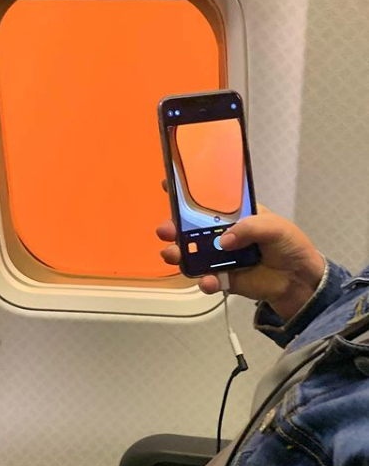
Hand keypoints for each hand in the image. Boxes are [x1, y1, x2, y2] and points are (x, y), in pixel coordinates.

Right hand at [157, 182, 324, 319]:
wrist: (299, 281)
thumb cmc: (289, 246)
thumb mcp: (275, 227)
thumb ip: (250, 228)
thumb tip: (224, 241)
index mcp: (233, 216)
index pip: (207, 201)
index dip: (187, 193)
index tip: (169, 185)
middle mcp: (221, 234)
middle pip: (190, 229)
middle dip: (173, 228)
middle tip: (166, 230)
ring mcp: (219, 257)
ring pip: (190, 254)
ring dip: (177, 253)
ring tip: (172, 254)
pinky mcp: (222, 278)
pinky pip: (206, 279)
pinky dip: (204, 281)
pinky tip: (208, 280)